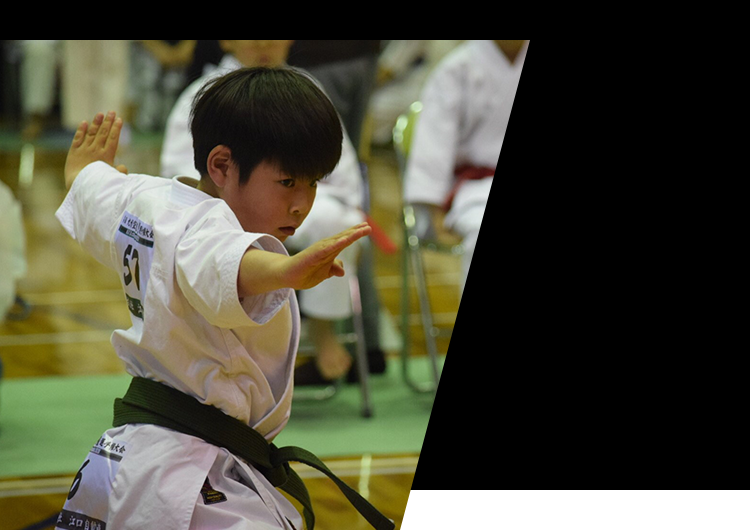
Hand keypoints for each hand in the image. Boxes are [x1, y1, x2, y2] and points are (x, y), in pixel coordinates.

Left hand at [64, 111, 123, 188]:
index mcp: (106, 156)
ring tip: (100, 114)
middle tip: (112, 111)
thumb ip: (119, 172)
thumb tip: (123, 166)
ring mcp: (84, 150)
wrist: (79, 186)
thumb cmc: (98, 184)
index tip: (119, 119)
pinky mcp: (73, 152)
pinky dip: (81, 130)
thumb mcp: (113, 179)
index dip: (116, 128)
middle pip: (103, 133)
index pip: (113, 139)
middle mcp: (95, 150)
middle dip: (108, 121)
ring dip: (96, 122)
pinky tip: (84, 123)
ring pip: (91, 133)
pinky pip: (77, 138)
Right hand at [238, 222, 371, 296]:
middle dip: (356, 232)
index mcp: (329, 250)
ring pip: (338, 241)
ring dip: (350, 235)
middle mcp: (325, 247)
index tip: (367, 227)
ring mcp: (319, 250)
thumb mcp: (324, 273)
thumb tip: (342, 270)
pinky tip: (345, 240)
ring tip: (362, 230)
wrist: (288, 275)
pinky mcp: (313, 255)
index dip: (355, 233)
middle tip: (368, 226)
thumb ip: (333, 269)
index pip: (345, 240)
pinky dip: (336, 244)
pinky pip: (327, 249)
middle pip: (344, 237)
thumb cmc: (305, 272)